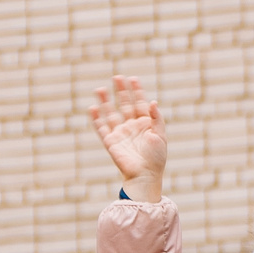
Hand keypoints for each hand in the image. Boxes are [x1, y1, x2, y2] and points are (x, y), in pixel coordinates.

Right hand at [89, 74, 167, 201]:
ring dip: (105, 101)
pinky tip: (93, 108)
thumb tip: (153, 101)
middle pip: (124, 105)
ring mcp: (120, 133)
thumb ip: (157, 119)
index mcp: (145, 124)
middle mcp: (131, 126)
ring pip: (110, 113)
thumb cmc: (156, 158)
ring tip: (99, 89)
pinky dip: (96, 118)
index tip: (133, 78)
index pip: (140, 103)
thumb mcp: (160, 136)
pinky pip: (101, 128)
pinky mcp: (110, 142)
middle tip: (117, 77)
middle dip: (121, 91)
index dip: (136, 91)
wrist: (146, 175)